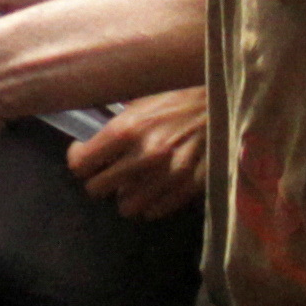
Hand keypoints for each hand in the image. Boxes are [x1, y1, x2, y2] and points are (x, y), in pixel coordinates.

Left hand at [66, 85, 208, 219]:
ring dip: (126, 194)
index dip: (80, 160)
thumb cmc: (179, 94)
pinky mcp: (189, 187)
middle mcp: (144, 155)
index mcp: (127, 128)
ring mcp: (168, 175)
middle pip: (97, 189)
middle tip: (109, 170)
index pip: (81, 164)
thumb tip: (91, 144)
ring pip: (126, 206)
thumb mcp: (142, 100)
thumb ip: (117, 126)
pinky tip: (156, 184)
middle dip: (100, 179)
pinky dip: (152, 201)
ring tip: (134, 180)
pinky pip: (155, 210)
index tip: (86, 156)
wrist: (225, 99)